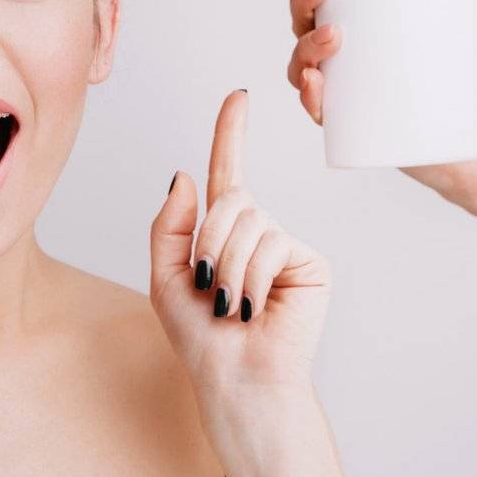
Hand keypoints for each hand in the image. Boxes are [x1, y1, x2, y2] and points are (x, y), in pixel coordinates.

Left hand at [150, 89, 331, 432]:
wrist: (236, 380)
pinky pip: (270, 245)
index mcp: (223, 231)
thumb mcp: (166, 277)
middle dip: (208, 245)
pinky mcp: (310, 262)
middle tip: (210, 291)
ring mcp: (285, 245)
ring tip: (232, 307)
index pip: (229, 172)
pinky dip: (251, 280)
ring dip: (227, 269)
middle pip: (230, 200)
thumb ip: (170, 224)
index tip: (238, 96)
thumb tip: (186, 174)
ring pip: (248, 223)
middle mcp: (259, 231)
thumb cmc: (200, 338)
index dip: (231, 133)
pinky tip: (257, 309)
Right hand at [286, 0, 476, 205]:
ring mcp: (343, 94)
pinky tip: (314, 83)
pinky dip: (310, 98)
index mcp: (358, 28)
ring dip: (306, 48)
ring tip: (333, 36)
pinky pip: (319, 112)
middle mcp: (340, 60)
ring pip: (303, 66)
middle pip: (302, 25)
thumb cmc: (470, 86)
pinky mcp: (352, 128)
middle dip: (302, 1)